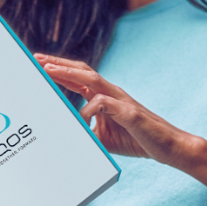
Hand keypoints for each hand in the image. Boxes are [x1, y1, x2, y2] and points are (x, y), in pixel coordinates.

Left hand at [34, 54, 194, 165]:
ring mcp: (121, 99)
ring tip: (48, 70)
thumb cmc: (136, 139)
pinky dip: (89, 110)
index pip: (78, 77)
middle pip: (82, 70)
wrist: (168, 147)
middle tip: (37, 58)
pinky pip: (104, 104)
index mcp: (104, 95)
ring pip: (91, 79)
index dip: (58, 70)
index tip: (39, 64)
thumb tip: (63, 134)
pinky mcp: (129, 112)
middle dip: (58, 63)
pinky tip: (80, 118)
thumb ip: (84, 130)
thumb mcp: (102, 137)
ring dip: (68, 72)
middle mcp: (111, 92)